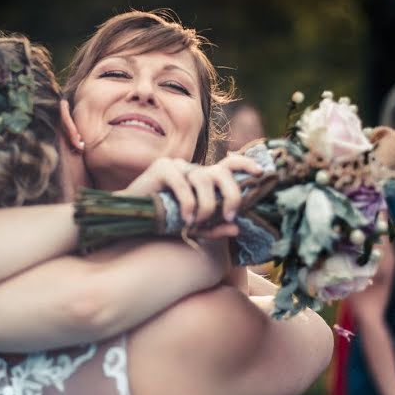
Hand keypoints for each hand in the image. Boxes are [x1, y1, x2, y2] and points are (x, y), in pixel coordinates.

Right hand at [117, 156, 261, 230]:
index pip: (230, 164)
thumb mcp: (194, 229)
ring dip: (206, 204)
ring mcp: (177, 166)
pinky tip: (185, 219)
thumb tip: (236, 228)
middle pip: (221, 172)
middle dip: (231, 193)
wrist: (132, 223)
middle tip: (230, 214)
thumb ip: (214, 228)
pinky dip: (187, 203)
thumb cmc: (164, 224)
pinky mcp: (161, 168)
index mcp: (203, 179)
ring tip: (197, 222)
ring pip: (203, 179)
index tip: (262, 173)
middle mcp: (193, 169)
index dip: (246, 164)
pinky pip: (182, 182)